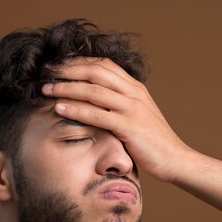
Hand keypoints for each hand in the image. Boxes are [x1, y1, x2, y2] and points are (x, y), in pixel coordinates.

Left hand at [41, 57, 191, 182]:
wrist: (175, 159)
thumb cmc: (153, 142)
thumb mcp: (138, 116)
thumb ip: (120, 105)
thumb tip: (95, 103)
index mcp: (136, 88)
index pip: (104, 65)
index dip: (79, 62)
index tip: (58, 65)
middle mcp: (134, 93)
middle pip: (95, 72)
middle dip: (67, 70)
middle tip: (46, 72)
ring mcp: (132, 109)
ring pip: (93, 91)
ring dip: (66, 88)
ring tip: (46, 89)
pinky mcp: (129, 127)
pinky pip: (97, 114)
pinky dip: (76, 109)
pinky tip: (59, 108)